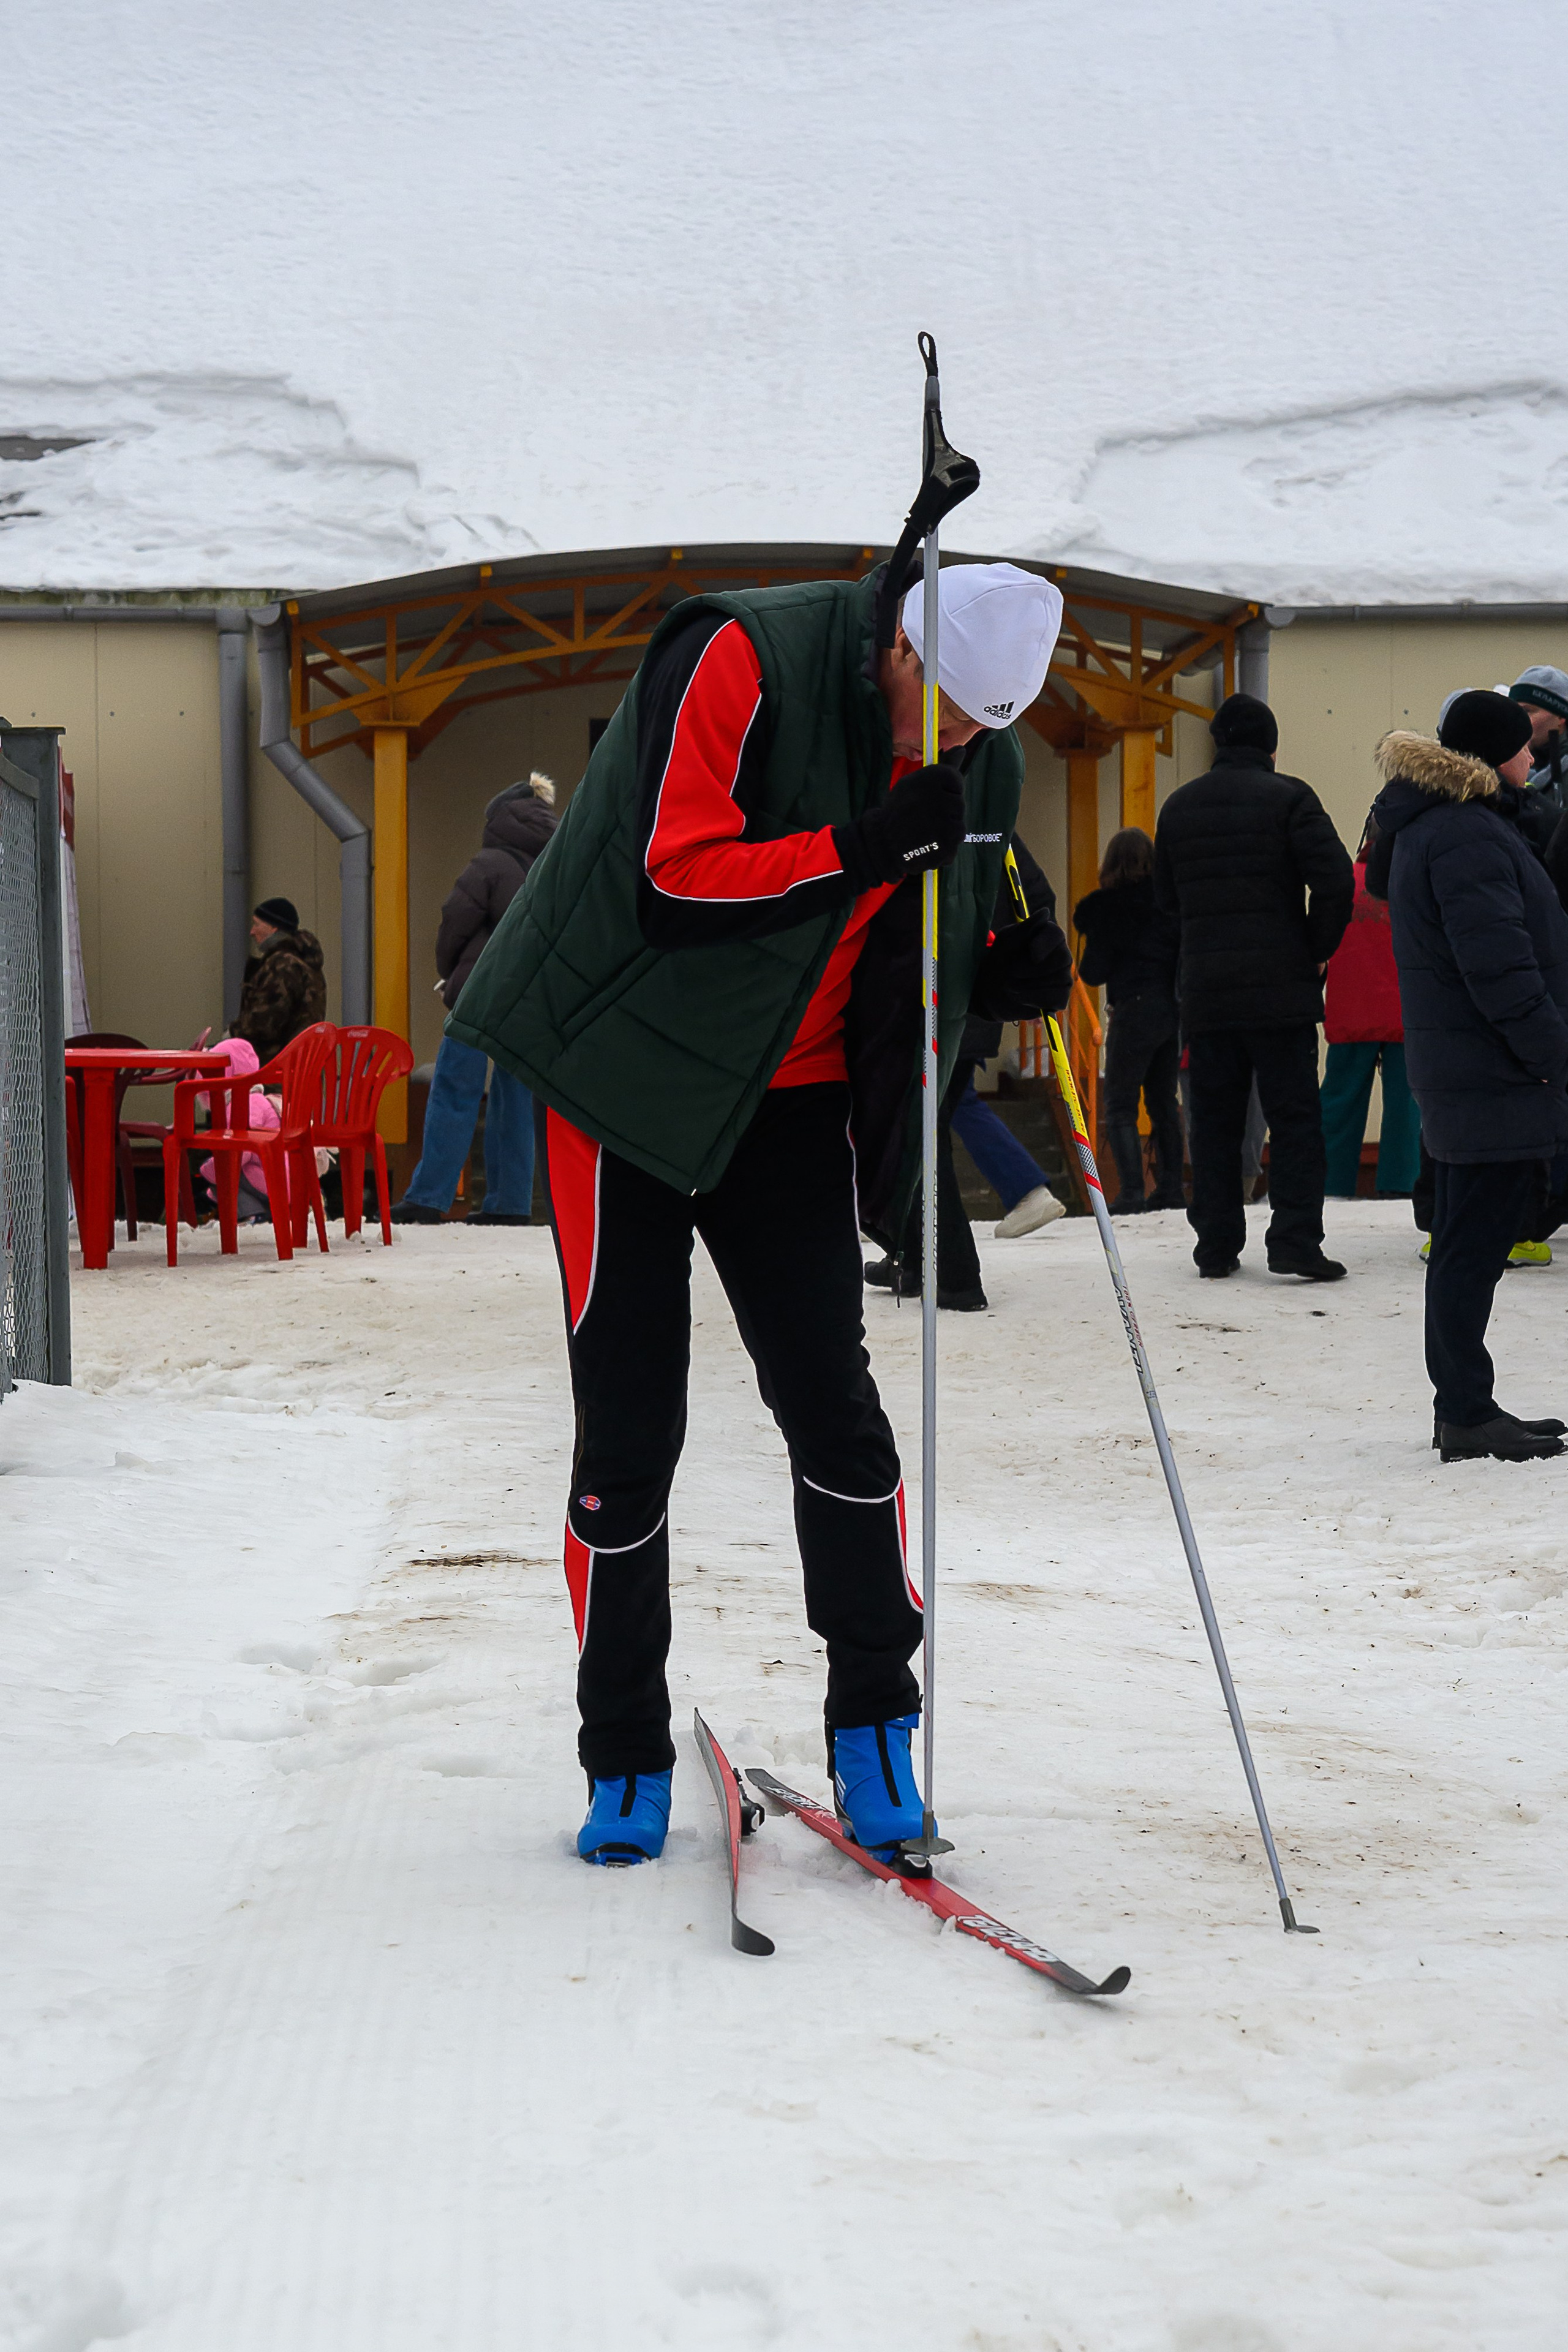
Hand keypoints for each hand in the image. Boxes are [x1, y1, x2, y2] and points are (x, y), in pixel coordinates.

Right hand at [834, 763, 965, 891]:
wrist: (881, 842)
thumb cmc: (899, 810)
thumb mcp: (915, 782)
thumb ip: (943, 767)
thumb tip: (962, 749)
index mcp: (932, 777)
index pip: (956, 780)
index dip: (944, 791)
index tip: (927, 799)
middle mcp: (940, 797)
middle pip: (959, 804)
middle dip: (945, 813)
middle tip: (923, 818)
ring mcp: (944, 823)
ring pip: (959, 826)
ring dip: (945, 831)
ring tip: (924, 832)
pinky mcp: (946, 845)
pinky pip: (954, 845)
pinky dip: (943, 848)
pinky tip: (927, 846)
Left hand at [970, 913, 1074, 1020]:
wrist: (991, 990)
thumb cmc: (1000, 959)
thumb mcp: (1007, 941)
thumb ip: (1025, 928)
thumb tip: (1045, 912)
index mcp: (1049, 936)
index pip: (1057, 935)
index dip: (1044, 944)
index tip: (1031, 953)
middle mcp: (1061, 955)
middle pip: (1063, 958)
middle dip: (1034, 968)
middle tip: (1012, 971)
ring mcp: (1063, 977)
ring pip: (1058, 980)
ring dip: (1028, 984)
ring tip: (1010, 984)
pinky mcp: (1060, 998)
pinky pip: (1057, 998)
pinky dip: (1033, 998)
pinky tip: (1020, 996)